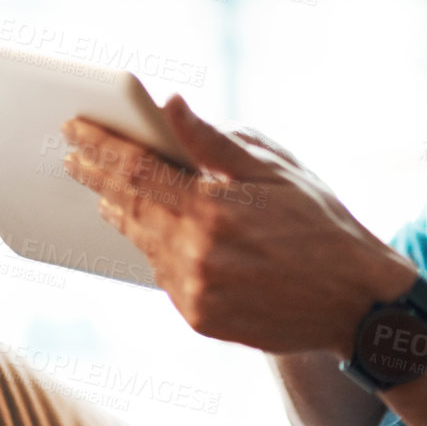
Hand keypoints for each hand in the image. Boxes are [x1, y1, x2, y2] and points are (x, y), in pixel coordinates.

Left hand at [61, 97, 414, 353]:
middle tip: (72, 155)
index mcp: (214, 208)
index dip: (101, 146)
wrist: (354, 301)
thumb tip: (170, 106)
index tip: (73, 127)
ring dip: (120, 213)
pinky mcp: (200, 319)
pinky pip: (163, 275)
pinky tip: (149, 230)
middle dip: (97, 177)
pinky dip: (154, 247)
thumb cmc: (320, 222)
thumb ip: (216, 140)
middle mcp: (197, 254)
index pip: (138, 170)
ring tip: (105, 191)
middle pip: (128, 207)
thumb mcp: (276, 169)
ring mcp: (195, 292)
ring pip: (142, 243)